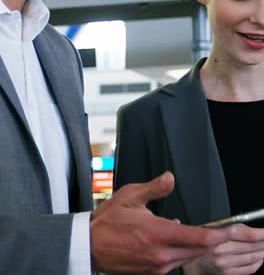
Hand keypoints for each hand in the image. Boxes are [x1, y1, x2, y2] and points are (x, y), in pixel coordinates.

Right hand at [90, 171, 232, 273]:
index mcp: (158, 233)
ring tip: (198, 234)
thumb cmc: (109, 220)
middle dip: (213, 242)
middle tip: (223, 231)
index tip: (231, 230)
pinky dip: (181, 253)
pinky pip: (175, 264)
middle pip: (198, 251)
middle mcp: (160, 255)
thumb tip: (170, 178)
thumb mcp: (130, 195)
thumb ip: (154, 188)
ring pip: (188, 258)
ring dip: (196, 247)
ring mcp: (157, 267)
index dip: (219, 234)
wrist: (91, 246)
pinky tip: (175, 242)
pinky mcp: (152, 274)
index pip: (198, 238)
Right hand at [183, 224, 263, 274]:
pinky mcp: (227, 274)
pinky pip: (249, 269)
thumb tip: (242, 226)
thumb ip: (221, 226)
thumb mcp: (202, 227)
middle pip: (250, 246)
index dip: (259, 233)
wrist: (184, 263)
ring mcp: (225, 264)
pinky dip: (258, 262)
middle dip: (263, 241)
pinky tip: (260, 257)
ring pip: (252, 257)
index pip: (244, 234)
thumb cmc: (193, 242)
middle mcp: (220, 251)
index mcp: (214, 236)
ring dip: (262, 251)